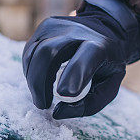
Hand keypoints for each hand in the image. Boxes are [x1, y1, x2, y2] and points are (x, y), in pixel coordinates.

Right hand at [22, 0, 139, 118]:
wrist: (105, 30)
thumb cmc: (106, 65)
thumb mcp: (109, 86)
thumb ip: (89, 104)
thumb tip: (57, 113)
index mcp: (101, 47)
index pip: (85, 58)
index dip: (73, 75)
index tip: (63, 94)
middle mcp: (78, 31)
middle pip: (49, 52)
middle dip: (40, 83)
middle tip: (43, 104)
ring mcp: (59, 26)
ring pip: (35, 52)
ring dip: (33, 79)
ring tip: (42, 96)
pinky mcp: (45, 26)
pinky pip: (30, 51)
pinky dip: (31, 70)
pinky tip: (40, 80)